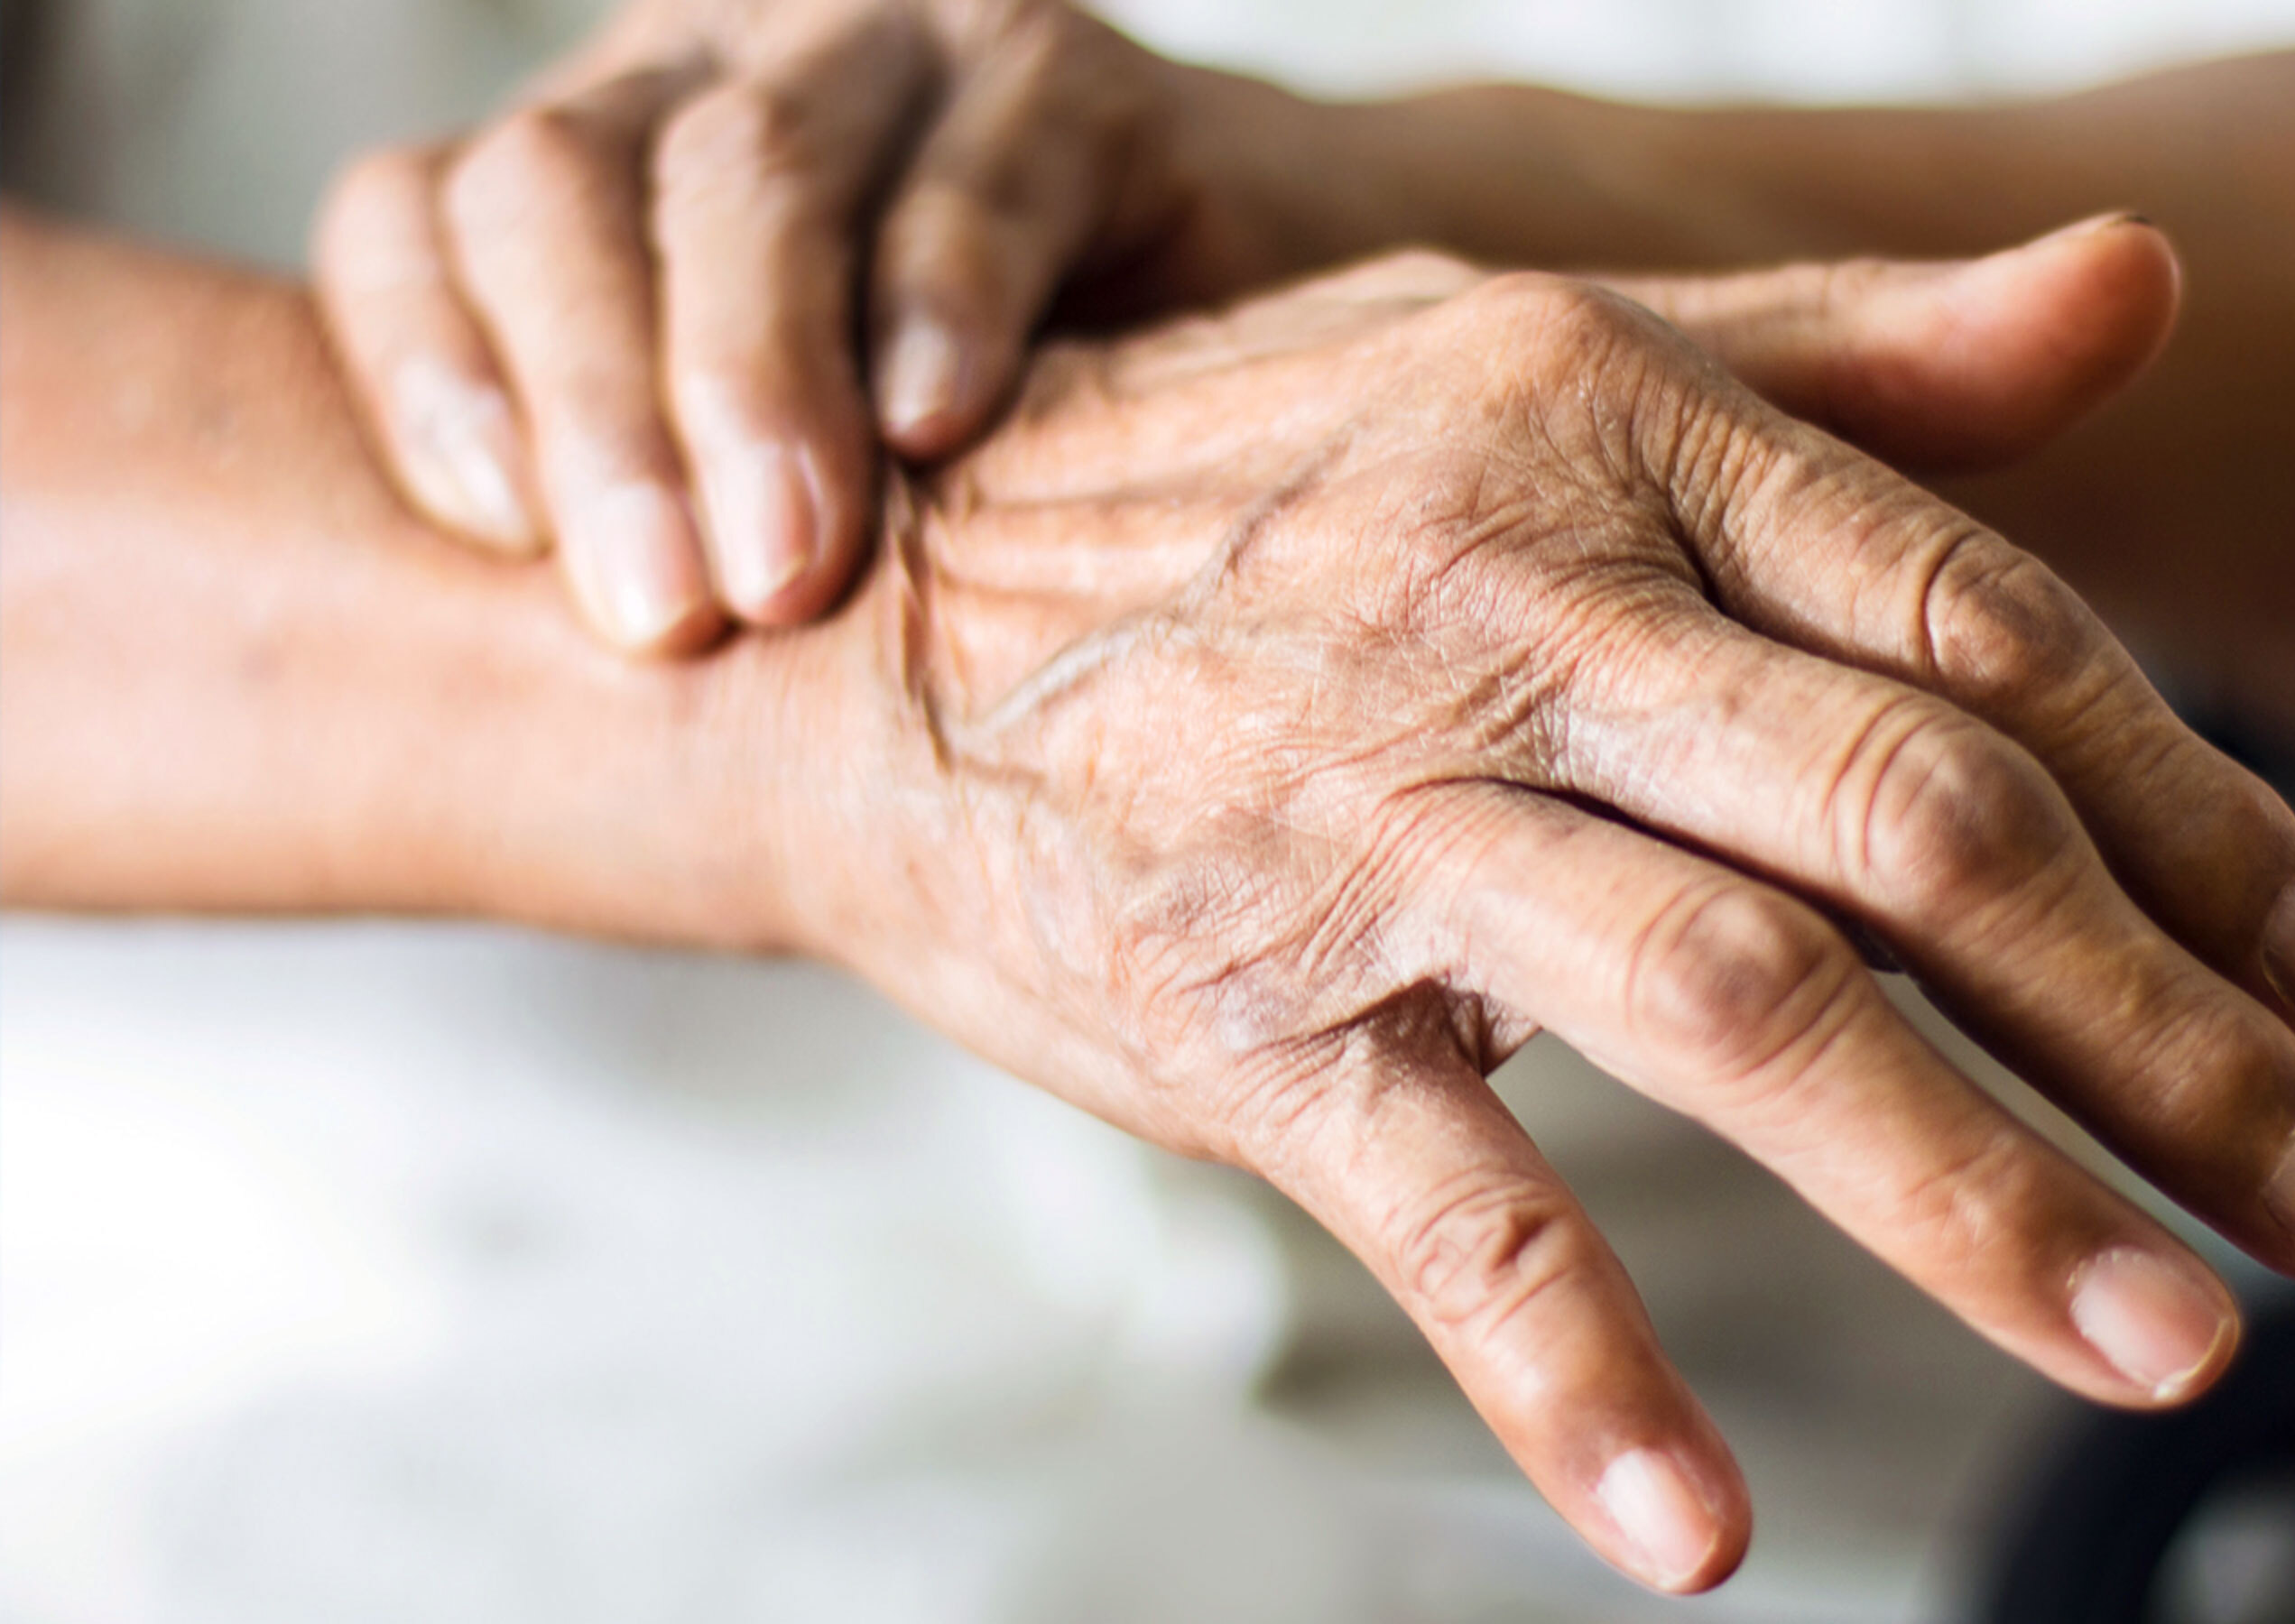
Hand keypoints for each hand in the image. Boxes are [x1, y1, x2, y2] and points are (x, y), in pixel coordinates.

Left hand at [312, 0, 1336, 652]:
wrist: (1278, 363)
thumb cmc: (991, 478)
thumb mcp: (792, 509)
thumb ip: (663, 542)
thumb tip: (504, 735)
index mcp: (598, 177)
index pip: (418, 214)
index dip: (423, 364)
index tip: (497, 542)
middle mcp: (712, 77)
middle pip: (560, 186)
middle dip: (593, 409)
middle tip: (660, 619)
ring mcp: (888, 51)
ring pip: (751, 170)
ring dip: (753, 378)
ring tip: (788, 568)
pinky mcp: (1066, 78)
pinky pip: (978, 172)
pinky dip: (945, 299)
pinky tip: (941, 427)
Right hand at [765, 227, 2294, 1592]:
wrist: (866, 619)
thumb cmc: (1256, 492)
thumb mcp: (1540, 358)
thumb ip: (1853, 353)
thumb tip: (2151, 275)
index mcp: (1618, 429)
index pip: (1988, 630)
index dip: (2207, 818)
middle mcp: (1516, 602)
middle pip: (1917, 830)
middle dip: (2167, 1036)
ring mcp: (1374, 813)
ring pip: (1733, 1008)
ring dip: (1971, 1195)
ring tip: (2168, 1344)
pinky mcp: (1239, 1004)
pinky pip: (1441, 1196)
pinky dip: (1573, 1370)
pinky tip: (1699, 1529)